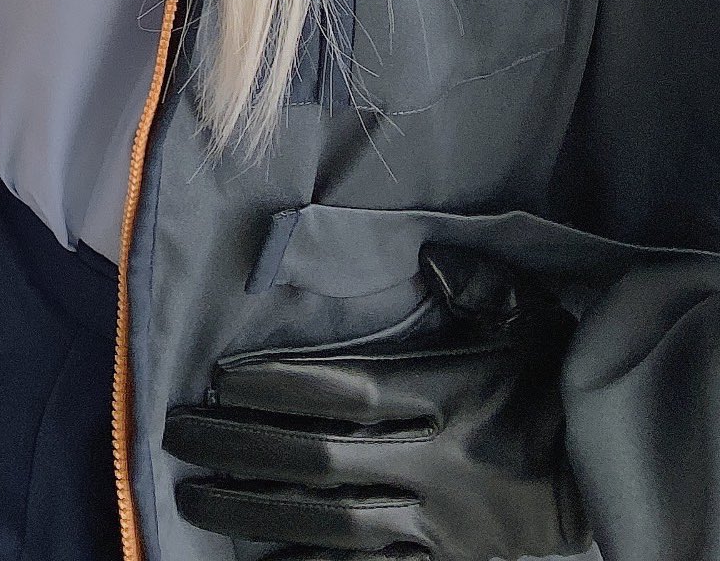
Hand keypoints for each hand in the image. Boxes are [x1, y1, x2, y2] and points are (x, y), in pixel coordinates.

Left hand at [162, 257, 582, 558]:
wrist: (613, 474)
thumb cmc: (553, 385)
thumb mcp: (527, 317)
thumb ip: (476, 283)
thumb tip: (432, 259)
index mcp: (448, 398)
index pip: (341, 393)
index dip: (273, 387)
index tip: (218, 378)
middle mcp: (437, 467)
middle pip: (318, 461)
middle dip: (239, 449)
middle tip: (177, 434)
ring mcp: (441, 530)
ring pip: (330, 526)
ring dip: (254, 512)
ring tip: (193, 496)